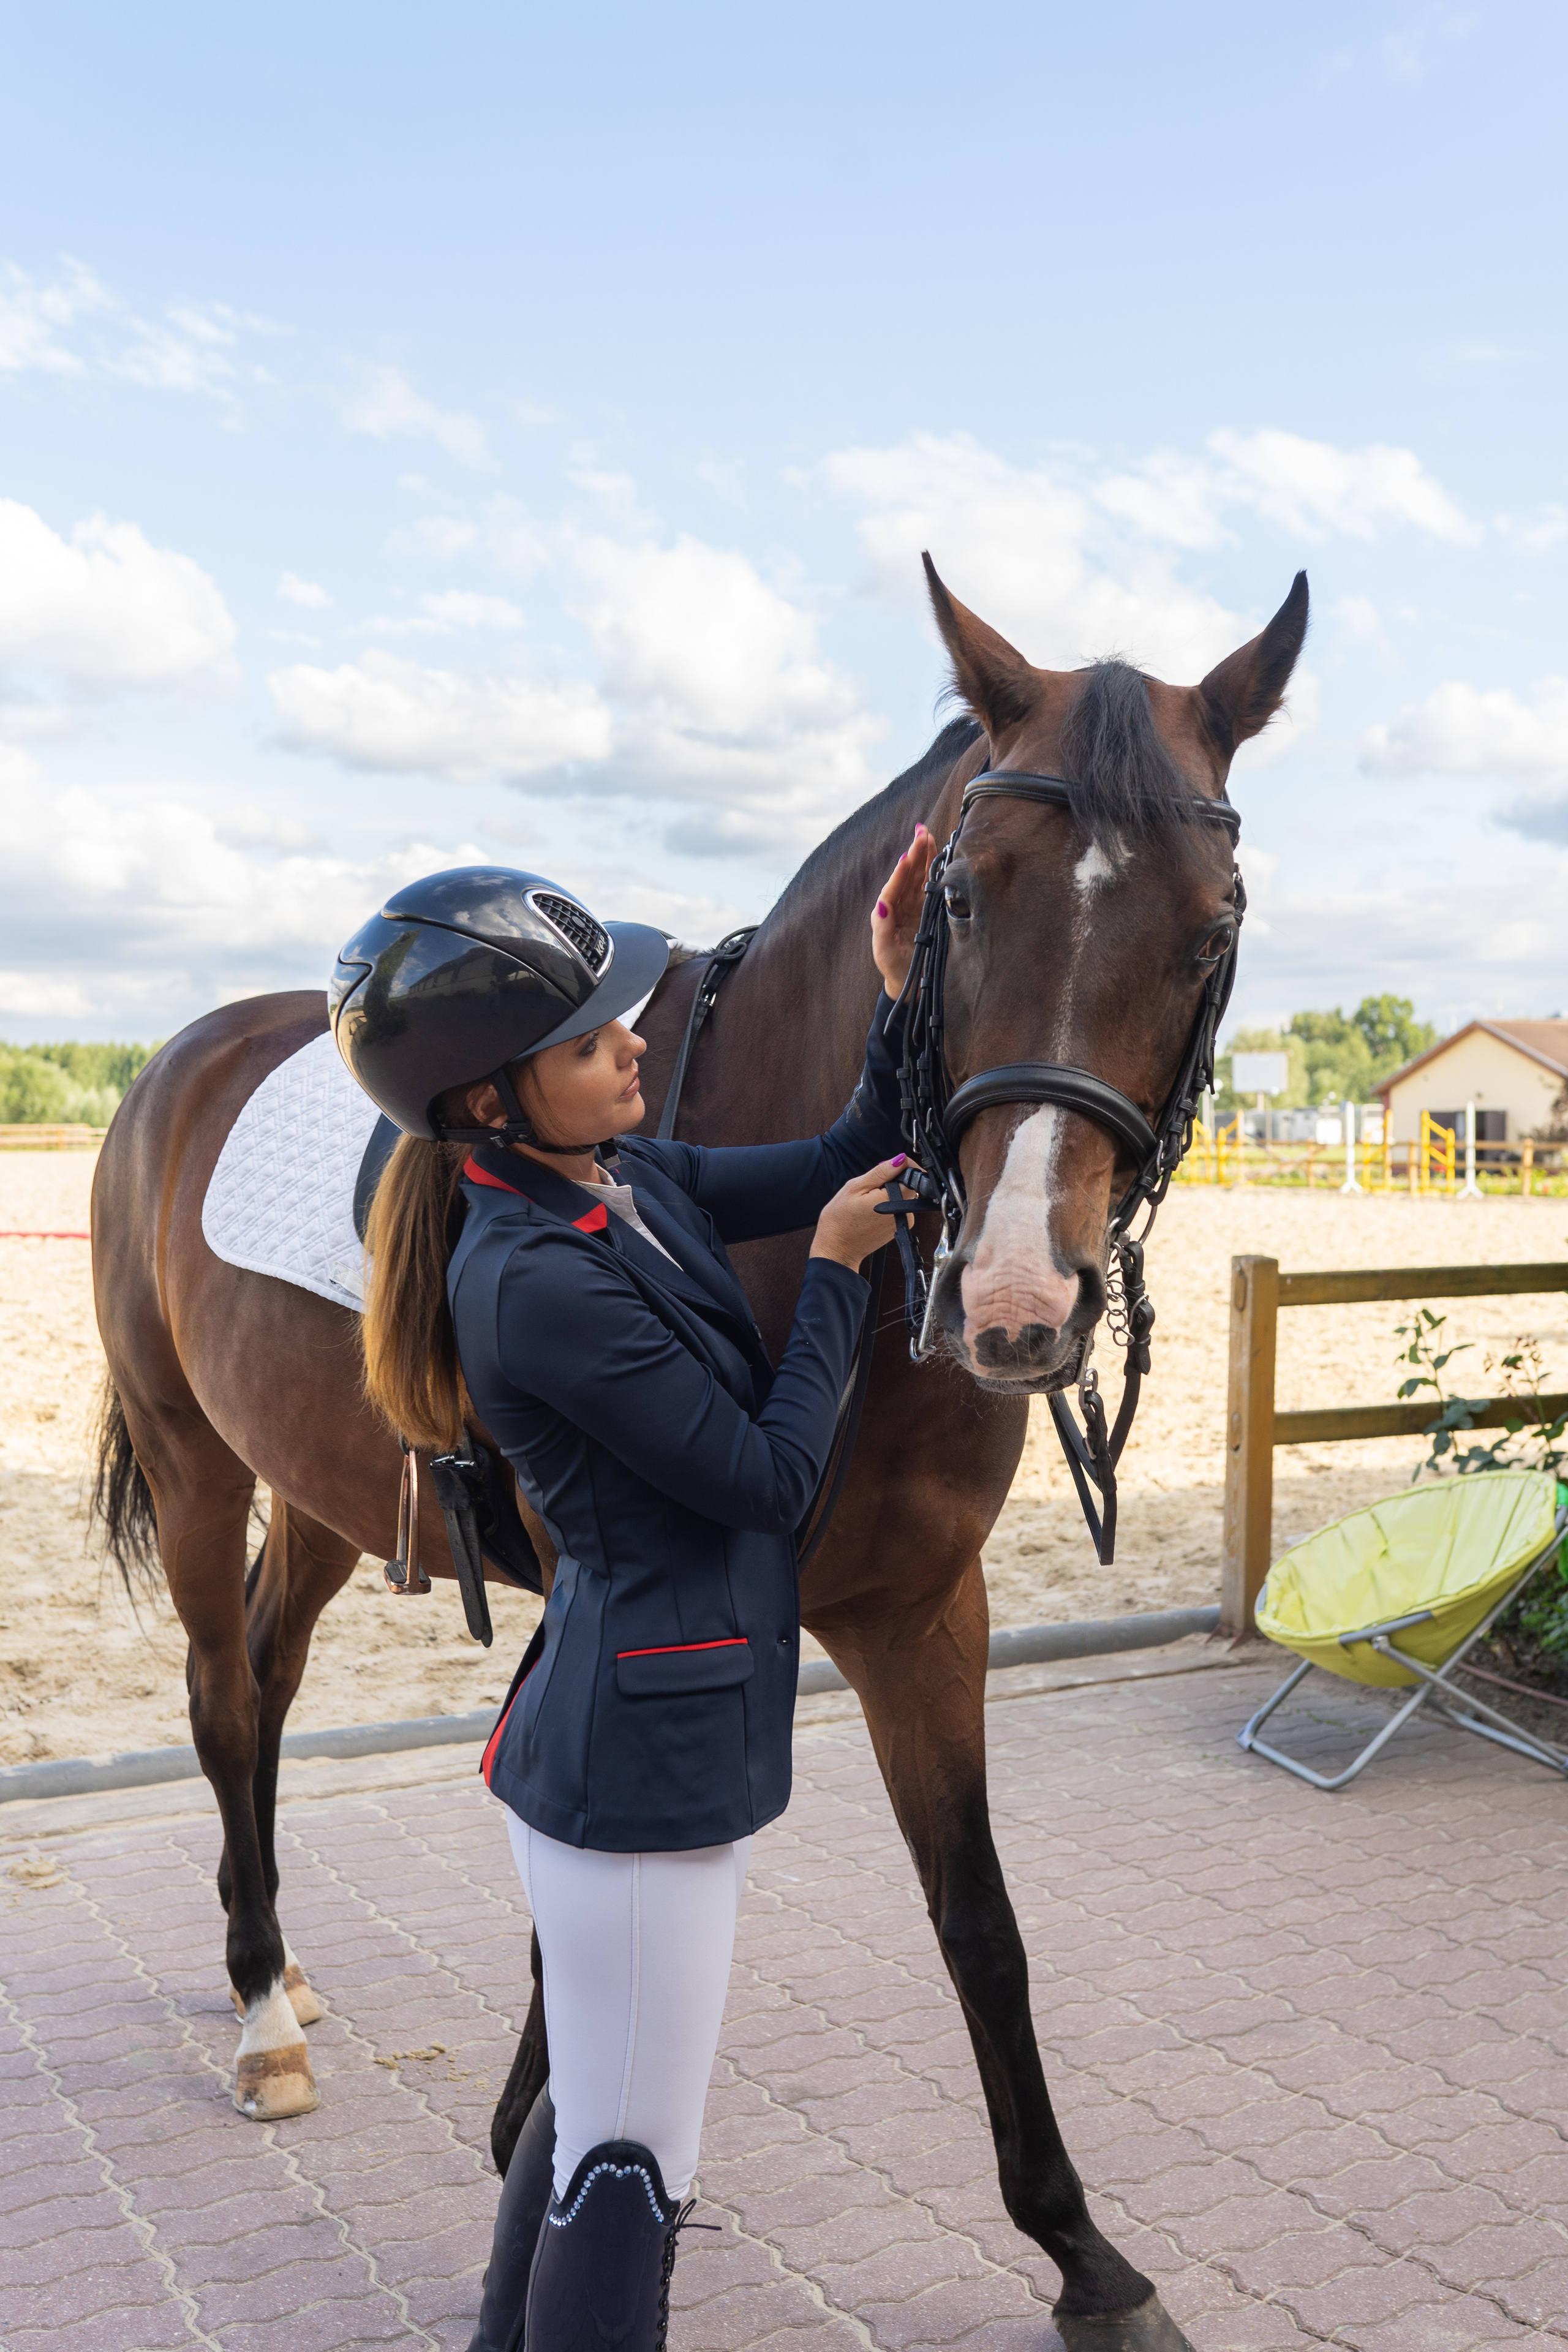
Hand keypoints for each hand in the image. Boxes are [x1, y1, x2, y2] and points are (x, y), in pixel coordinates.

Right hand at [810, 1156, 918, 1271]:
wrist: (836, 1250)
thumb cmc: (839, 1221)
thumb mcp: (855, 1188)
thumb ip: (881, 1172)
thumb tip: (900, 1159)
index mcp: (893, 1201)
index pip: (911, 1175)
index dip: (900, 1168)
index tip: (886, 1167)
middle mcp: (902, 1213)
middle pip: (906, 1186)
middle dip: (891, 1181)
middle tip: (869, 1187)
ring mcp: (901, 1223)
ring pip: (901, 1197)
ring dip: (887, 1194)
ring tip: (866, 1202)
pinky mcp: (897, 1229)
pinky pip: (897, 1209)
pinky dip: (886, 1206)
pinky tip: (870, 1211)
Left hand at [871, 823, 937, 998]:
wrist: (908, 981)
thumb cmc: (894, 968)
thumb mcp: (885, 952)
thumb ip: (882, 930)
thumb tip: (882, 905)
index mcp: (887, 913)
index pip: (894, 887)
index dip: (901, 872)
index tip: (908, 856)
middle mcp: (899, 905)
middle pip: (907, 875)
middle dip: (914, 854)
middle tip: (921, 833)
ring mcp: (912, 905)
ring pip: (918, 876)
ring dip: (923, 856)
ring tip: (928, 836)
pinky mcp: (925, 909)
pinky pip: (928, 885)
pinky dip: (933, 870)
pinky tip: (938, 856)